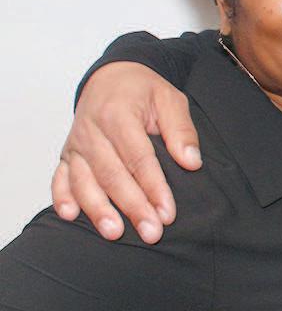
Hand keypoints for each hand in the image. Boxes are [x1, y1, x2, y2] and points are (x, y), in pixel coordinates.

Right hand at [52, 62, 200, 243]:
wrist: (111, 78)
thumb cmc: (143, 91)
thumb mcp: (170, 99)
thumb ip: (181, 130)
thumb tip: (191, 162)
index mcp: (118, 115)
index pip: (138, 158)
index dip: (153, 187)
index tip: (167, 213)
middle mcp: (92, 130)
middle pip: (112, 174)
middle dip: (132, 206)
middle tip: (151, 232)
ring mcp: (76, 144)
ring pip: (84, 180)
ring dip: (98, 209)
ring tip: (114, 232)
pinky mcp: (66, 154)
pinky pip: (60, 177)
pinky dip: (62, 196)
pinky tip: (69, 215)